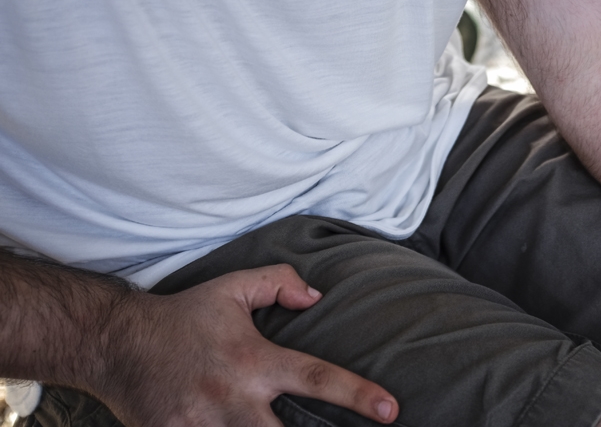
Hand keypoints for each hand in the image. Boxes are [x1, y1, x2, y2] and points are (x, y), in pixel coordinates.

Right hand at [92, 264, 398, 425]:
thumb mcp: (232, 289)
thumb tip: (317, 296)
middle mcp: (234, 398)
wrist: (115, 343)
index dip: (358, 395)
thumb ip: (279, 282)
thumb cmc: (182, 317)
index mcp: (255, 362)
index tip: (391, 409)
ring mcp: (204, 425)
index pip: (318, 379)